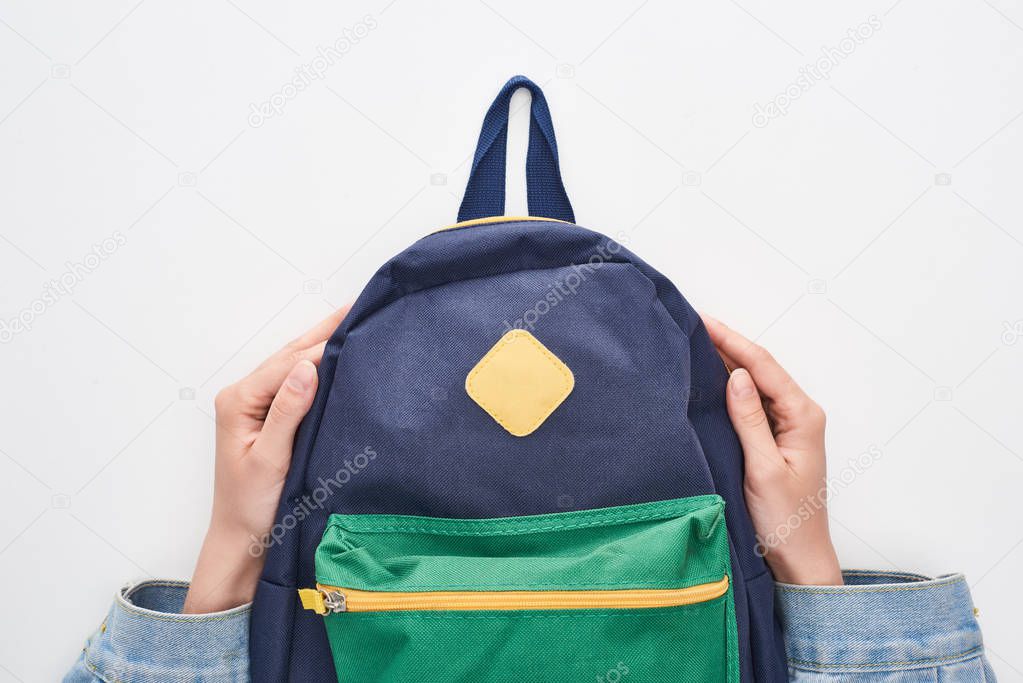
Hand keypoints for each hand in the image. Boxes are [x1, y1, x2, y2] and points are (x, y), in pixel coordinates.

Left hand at [183, 306, 349, 612]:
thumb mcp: (271, 460)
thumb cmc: (251, 508)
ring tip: (354, 321)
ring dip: (323, 344)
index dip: (324, 344)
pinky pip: (296, 383)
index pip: (289, 364)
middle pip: (290, 356)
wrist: (243, 542)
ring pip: (294, 365)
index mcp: (239, 401)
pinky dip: (319, 366)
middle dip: (325, 332)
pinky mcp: (269, 417)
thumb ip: (288, 412)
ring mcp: (255, 406)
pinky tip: (338, 356)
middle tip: (361, 307)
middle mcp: (243, 396)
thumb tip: (308, 367)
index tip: (356, 324)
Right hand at [702, 316, 842, 585]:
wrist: (798, 557)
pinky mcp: (775, 437)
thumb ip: (749, 420)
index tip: (702, 321)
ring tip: (695, 342)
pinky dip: (729, 385)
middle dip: (728, 344)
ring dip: (728, 361)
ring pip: (754, 382)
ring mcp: (788, 424)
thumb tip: (736, 375)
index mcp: (803, 416)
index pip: (762, 366)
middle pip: (760, 367)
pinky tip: (710, 377)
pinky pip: (751, 401)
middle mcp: (799, 413)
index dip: (731, 340)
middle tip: (692, 324)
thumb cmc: (785, 520)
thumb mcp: (763, 468)